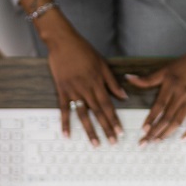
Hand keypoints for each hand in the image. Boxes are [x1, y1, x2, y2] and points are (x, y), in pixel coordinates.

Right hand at [43, 25, 124, 144]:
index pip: (108, 105)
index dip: (114, 119)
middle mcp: (86, 88)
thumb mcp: (102, 63)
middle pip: (98, 112)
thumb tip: (124, 97)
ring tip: (95, 143)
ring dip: (89, 130)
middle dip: (106, 128)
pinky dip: (65, 123)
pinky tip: (67, 135)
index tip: (120, 132)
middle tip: (112, 142)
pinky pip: (64, 110)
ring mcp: (73, 90)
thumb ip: (112, 82)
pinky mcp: (62, 90)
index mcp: (97, 82)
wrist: (62, 41)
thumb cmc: (83, 50)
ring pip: (83, 114)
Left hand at [125, 37, 185, 142]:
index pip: (158, 106)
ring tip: (158, 141)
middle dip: (155, 131)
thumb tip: (128, 78)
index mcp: (170, 85)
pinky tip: (183, 138)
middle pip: (166, 117)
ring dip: (168, 132)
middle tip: (146, 142)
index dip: (151, 119)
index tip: (143, 130)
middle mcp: (180, 94)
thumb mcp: (165, 69)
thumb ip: (147, 78)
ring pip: (178, 120)